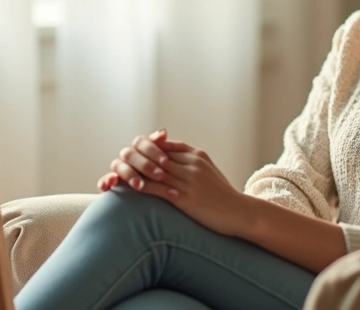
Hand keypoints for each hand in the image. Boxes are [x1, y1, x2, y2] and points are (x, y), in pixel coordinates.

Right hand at [98, 129, 176, 191]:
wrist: (160, 197)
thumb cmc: (169, 176)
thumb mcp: (170, 163)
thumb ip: (166, 147)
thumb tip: (163, 132)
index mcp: (141, 148)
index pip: (141, 142)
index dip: (153, 150)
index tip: (166, 162)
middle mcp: (128, 157)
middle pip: (129, 153)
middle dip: (145, 165)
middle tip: (160, 176)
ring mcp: (119, 170)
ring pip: (117, 165)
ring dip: (129, 174)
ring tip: (139, 185)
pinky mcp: (111, 184)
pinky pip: (104, 181)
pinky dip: (105, 181)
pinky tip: (111, 184)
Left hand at [98, 131, 248, 236]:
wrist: (240, 213)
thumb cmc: (223, 195)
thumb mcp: (209, 170)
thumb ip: (192, 161)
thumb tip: (172, 157)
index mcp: (197, 155)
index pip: (165, 146)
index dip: (147, 149)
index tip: (133, 153)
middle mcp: (192, 164)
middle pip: (156, 155)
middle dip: (136, 157)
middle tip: (119, 161)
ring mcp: (189, 180)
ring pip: (154, 170)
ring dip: (134, 171)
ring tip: (119, 173)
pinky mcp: (186, 198)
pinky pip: (158, 189)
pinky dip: (142, 187)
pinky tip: (130, 188)